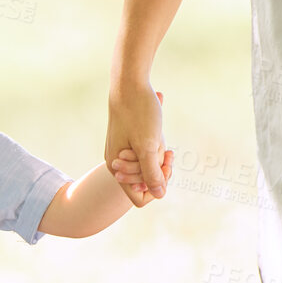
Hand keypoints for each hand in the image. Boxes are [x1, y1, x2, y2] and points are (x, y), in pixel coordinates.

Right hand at [106, 83, 169, 206]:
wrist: (129, 85)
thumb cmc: (138, 113)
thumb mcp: (148, 145)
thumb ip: (151, 173)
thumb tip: (158, 195)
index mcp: (117, 168)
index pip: (139, 198)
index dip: (155, 188)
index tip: (162, 167)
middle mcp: (116, 163)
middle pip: (144, 183)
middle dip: (158, 169)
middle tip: (165, 150)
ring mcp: (121, 152)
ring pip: (145, 167)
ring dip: (156, 156)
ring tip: (159, 138)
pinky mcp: (127, 141)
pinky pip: (144, 153)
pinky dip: (154, 146)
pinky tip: (156, 132)